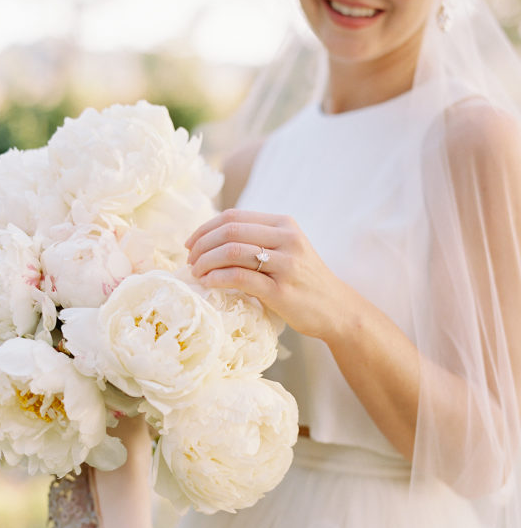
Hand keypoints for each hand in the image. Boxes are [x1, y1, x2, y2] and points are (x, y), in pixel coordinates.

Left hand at [186, 208, 347, 341]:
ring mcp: (285, 264)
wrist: (337, 310)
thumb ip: (259, 241)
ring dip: (206, 262)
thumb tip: (212, 240)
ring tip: (195, 273)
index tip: (190, 244)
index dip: (205, 228)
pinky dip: (217, 278)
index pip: (234, 217)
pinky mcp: (281, 290)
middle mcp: (286, 239)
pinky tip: (207, 283)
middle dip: (202, 245)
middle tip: (190, 261)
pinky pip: (240, 277)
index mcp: (284, 224)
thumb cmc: (305, 282)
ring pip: (232, 251)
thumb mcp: (287, 251)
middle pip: (230, 231)